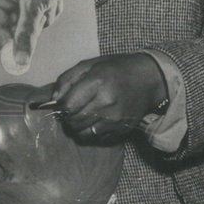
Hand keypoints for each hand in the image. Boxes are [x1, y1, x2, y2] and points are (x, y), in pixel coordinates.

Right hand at [0, 0, 88, 73]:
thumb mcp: (35, 6)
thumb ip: (25, 36)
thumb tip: (19, 61)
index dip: (8, 44)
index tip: (19, 60)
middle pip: (17, 28)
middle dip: (35, 24)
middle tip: (43, 13)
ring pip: (34, 24)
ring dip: (46, 17)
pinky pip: (43, 17)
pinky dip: (52, 11)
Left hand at [53, 53, 167, 143]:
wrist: (149, 79)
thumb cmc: (116, 69)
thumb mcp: (90, 64)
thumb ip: (67, 79)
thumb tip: (54, 100)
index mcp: (98, 82)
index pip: (69, 106)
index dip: (61, 107)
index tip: (62, 104)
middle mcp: (107, 103)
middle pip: (74, 122)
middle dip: (67, 118)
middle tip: (71, 110)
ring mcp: (116, 119)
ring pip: (83, 134)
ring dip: (77, 128)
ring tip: (82, 117)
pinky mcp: (122, 130)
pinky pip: (97, 139)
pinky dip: (91, 132)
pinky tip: (95, 121)